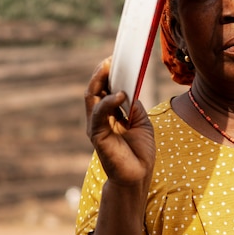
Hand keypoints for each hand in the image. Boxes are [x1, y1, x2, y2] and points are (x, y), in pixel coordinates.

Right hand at [84, 57, 155, 185]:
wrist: (138, 176)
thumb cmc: (140, 152)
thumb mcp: (141, 122)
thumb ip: (134, 106)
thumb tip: (130, 90)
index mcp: (110, 114)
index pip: (104, 88)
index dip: (108, 73)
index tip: (116, 58)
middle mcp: (100, 118)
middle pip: (94, 89)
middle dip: (100, 72)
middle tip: (110, 59)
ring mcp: (96, 126)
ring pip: (91, 97)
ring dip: (100, 80)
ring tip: (109, 67)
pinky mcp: (97, 136)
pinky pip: (99, 114)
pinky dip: (108, 102)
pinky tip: (120, 94)